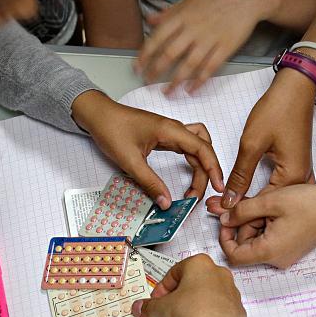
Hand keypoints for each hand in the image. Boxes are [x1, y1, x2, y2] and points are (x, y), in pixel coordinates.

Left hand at [72, 91, 224, 207]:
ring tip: (197, 187)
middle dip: (207, 173)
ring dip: (202, 166)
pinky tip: (189, 173)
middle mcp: (174, 129)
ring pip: (198, 147)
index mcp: (170, 130)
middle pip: (203, 150)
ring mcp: (170, 132)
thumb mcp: (129, 161)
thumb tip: (166, 202)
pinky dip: (193, 161)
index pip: (202, 148)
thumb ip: (149, 183)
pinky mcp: (164, 136)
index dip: (214, 168)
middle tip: (198, 196)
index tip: (218, 187)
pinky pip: (187, 147)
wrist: (97, 114)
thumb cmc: (111, 129)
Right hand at [131, 254, 245, 316]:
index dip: (162, 288)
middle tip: (166, 313)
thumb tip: (139, 307)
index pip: (175, 272)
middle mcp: (220, 274)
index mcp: (200, 264)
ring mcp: (232, 294)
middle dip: (178, 298)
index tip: (156, 301)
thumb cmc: (188, 312)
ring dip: (194, 307)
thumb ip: (149, 306)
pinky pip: (220, 312)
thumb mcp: (161, 308)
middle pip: (193, 283)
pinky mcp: (239, 313)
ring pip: (209, 297)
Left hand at [135, 0, 267, 93]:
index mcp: (181, 16)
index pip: (157, 39)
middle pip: (169, 54)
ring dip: (175, 82)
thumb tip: (149, 20)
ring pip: (188, 65)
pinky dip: (199, 81)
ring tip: (167, 93)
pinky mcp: (226, 47)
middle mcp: (192, 29)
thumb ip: (169, 13)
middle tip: (148, 83)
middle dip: (156, 71)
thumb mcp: (189, 0)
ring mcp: (209, 39)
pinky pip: (210, 68)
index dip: (145, 56)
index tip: (137, 68)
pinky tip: (190, 90)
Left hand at [210, 184, 315, 267]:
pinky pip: (269, 240)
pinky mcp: (290, 249)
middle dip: (243, 225)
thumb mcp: (269, 201)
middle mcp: (277, 259)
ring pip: (257, 241)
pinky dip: (266, 225)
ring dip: (255, 223)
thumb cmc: (309, 204)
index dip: (224, 238)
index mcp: (269, 251)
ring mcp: (285, 255)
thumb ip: (242, 211)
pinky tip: (277, 210)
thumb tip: (224, 219)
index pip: (234, 256)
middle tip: (254, 204)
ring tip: (270, 205)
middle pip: (245, 247)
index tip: (226, 220)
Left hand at [220, 69, 314, 208]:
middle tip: (215, 208)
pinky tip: (247, 193)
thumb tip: (230, 199)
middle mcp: (301, 180)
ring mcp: (301, 173)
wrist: (296, 89)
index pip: (262, 206)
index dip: (236, 210)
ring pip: (273, 198)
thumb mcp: (252, 144)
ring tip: (226, 203)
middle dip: (241, 208)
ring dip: (250, 201)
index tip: (214, 211)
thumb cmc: (279, 110)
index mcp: (293, 178)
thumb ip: (240, 175)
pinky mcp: (296, 166)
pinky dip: (261, 192)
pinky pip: (278, 187)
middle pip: (269, 205)